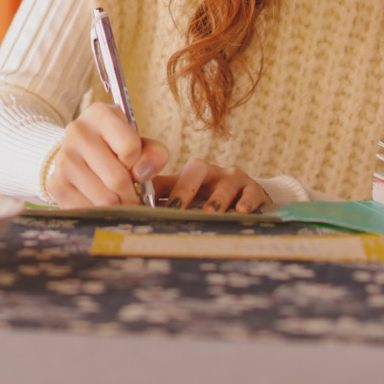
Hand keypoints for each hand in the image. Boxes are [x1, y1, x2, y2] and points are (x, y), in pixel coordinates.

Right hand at [48, 102, 168, 207]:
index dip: (139, 163)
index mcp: (100, 114)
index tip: (134, 166)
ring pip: (105, 200)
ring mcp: (63, 159)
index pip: (130, 147)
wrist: (77, 153)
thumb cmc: (115, 148)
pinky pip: (88, 212)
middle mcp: (77, 132)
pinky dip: (100, 215)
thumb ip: (153, 154)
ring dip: (118, 207)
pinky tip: (100, 204)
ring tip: (118, 201)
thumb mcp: (138, 142)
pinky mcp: (55, 184)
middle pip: (118, 180)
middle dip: (132, 195)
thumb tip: (143, 174)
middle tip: (133, 196)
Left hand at [152, 158, 268, 213]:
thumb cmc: (209, 195)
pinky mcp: (253, 189)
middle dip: (186, 188)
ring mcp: (233, 179)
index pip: (173, 176)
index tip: (150, 206)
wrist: (246, 193)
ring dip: (217, 199)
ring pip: (225, 183)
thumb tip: (130, 203)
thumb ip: (160, 194)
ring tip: (210, 213)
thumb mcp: (186, 192)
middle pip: (197, 169)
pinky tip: (241, 212)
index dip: (161, 188)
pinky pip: (251, 192)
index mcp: (191, 173)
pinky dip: (246, 202)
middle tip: (176, 208)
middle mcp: (211, 172)